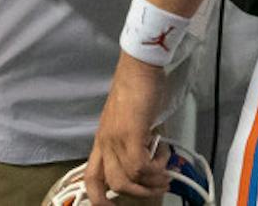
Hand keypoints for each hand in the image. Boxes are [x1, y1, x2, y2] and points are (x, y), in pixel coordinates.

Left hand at [84, 54, 170, 202]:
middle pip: (110, 185)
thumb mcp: (132, 122)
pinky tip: (164, 156)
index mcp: (102, 140)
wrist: (140, 66)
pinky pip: (140, 166)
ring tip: (165, 173)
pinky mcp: (129, 133)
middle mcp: (105, 142)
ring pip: (127, 180)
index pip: (92, 178)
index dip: (98, 200)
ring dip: (151, 182)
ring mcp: (115, 138)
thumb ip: (138, 143)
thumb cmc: (138, 88)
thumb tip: (153, 162)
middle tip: (158, 186)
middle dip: (138, 193)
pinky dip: (155, 168)